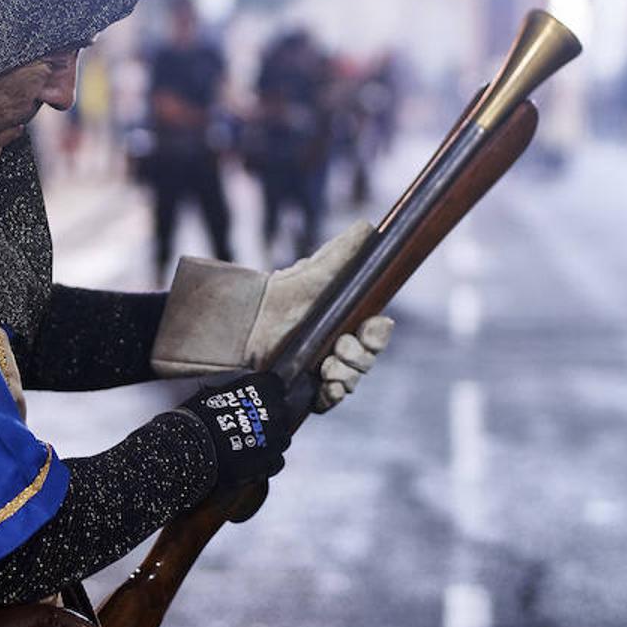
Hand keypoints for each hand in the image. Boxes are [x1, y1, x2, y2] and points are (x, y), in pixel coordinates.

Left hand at [152, 222, 392, 416]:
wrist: (247, 320)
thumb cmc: (284, 292)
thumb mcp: (317, 270)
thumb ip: (345, 251)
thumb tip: (369, 226)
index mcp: (346, 320)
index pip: (376, 333)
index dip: (378, 334)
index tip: (371, 327)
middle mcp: (337, 346)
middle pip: (366, 360)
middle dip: (360, 357)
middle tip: (341, 348)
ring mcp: (322, 368)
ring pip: (350, 381)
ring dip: (346, 377)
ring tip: (327, 368)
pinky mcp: (305, 388)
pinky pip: (331, 400)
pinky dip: (333, 397)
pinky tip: (325, 388)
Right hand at [177, 372, 290, 488]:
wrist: (193, 450)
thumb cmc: (199, 418)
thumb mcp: (215, 394)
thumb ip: (236, 393)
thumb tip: (237, 396)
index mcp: (262, 388)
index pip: (276, 383)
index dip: (266, 390)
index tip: (259, 396)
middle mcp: (275, 410)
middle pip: (282, 410)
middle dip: (270, 415)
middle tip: (250, 422)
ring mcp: (277, 438)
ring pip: (283, 436)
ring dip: (271, 438)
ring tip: (250, 442)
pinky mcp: (272, 461)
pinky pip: (277, 459)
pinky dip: (267, 460)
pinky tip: (252, 459)